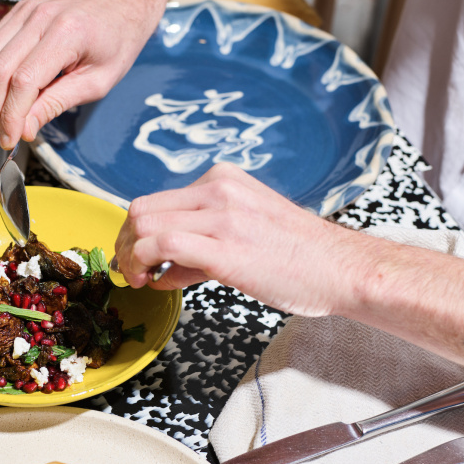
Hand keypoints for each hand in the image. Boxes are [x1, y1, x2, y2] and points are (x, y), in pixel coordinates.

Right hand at [0, 0, 176, 148]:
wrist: (120, 3)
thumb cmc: (117, 40)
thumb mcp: (97, 83)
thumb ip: (57, 104)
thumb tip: (25, 128)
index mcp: (67, 33)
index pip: (23, 81)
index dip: (12, 116)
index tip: (11, 139)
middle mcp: (41, 17)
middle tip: (7, 133)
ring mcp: (26, 11)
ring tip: (5, 117)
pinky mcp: (19, 13)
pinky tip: (5, 94)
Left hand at [114, 162, 364, 317]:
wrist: (341, 269)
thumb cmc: (297, 256)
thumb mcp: (244, 231)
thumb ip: (199, 242)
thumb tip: (160, 266)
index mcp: (222, 180)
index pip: (155, 201)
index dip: (134, 233)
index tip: (134, 258)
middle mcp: (218, 189)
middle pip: (141, 210)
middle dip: (123, 244)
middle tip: (129, 272)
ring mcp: (222, 216)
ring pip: (144, 226)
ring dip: (130, 258)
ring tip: (139, 281)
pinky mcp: (225, 247)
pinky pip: (164, 247)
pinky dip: (145, 264)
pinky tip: (153, 283)